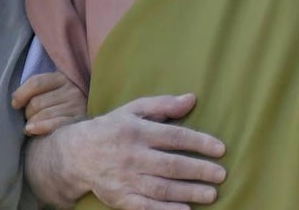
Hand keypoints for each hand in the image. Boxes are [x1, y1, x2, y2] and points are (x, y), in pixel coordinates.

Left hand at [11, 72, 87, 135]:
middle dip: (28, 113)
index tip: (15, 105)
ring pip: (43, 114)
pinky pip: (56, 124)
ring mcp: (77, 106)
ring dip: (32, 124)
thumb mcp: (51, 90)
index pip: (35, 83)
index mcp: (61, 78)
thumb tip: (15, 102)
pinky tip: (32, 130)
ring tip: (31, 128)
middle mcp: (71, 90)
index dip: (20, 94)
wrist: (89, 124)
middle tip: (30, 119)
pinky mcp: (80, 121)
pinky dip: (41, 127)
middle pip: (37, 102)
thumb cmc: (61, 105)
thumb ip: (34, 90)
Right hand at [36, 93, 226, 209]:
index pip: (174, 137)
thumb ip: (163, 105)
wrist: (77, 155)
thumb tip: (191, 99)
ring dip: (188, 192)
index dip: (199, 142)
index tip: (220, 149)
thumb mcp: (134, 109)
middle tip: (221, 174)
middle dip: (199, 170)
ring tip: (212, 194)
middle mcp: (132, 156)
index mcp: (137, 131)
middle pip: (171, 165)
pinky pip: (146, 207)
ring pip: (161, 188)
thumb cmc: (113, 128)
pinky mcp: (121, 198)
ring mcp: (126, 179)